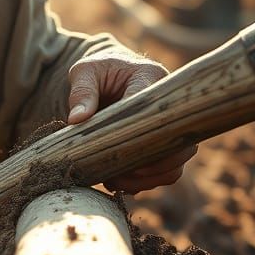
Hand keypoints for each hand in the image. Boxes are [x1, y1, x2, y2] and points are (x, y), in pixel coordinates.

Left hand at [66, 48, 195, 192]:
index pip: (153, 111)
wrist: (112, 74)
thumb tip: (76, 120)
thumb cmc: (99, 71)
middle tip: (115, 173)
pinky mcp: (165, 144)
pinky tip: (118, 182)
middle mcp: (170, 105)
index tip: (115, 152)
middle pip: (178, 145)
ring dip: (146, 179)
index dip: (138, 137)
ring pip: (174, 165)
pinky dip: (144, 183)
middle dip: (148, 166)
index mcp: (151, 78)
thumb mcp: (85, 72)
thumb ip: (81, 91)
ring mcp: (171, 127)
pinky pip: (166, 173)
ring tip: (113, 181)